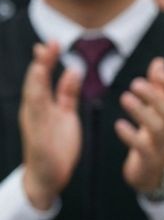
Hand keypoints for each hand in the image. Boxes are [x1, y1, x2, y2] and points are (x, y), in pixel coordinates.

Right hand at [19, 41, 81, 210]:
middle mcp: (35, 112)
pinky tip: (41, 98)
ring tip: (40, 63)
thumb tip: (73, 70)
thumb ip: (67, 93)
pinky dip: (38, 108)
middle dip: (41, 65)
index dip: (47, 61)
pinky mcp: (37, 140)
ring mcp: (34, 126)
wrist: (47, 177)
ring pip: (33, 99)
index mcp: (42, 105)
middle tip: (48, 44)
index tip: (52, 42)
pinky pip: (37, 122)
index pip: (44, 78)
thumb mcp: (65, 113)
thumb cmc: (56, 143)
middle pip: (36, 84)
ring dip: (36, 81)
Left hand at [116, 57, 163, 192]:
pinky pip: (142, 147)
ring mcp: (162, 146)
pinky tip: (118, 125)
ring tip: (125, 98)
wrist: (154, 175)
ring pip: (157, 127)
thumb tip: (159, 62)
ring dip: (141, 111)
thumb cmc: (154, 137)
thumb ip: (159, 88)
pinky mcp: (149, 160)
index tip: (157, 71)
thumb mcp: (159, 113)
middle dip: (154, 95)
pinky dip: (131, 135)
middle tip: (135, 83)